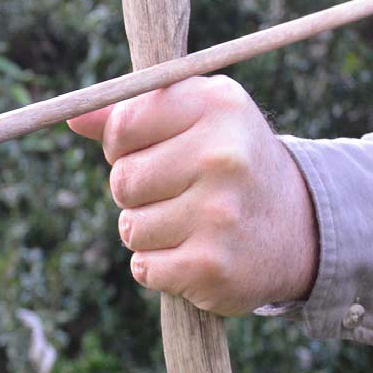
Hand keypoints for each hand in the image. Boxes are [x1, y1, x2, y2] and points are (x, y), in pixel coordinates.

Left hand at [67, 76, 318, 316]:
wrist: (300, 228)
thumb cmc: (229, 163)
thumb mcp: (196, 120)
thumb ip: (133, 114)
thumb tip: (73, 115)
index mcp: (216, 105)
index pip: (122, 126)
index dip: (124, 145)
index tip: (153, 152)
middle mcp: (223, 155)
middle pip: (122, 180)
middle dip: (137, 193)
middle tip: (178, 192)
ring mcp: (219, 214)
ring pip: (130, 228)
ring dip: (148, 233)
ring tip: (191, 223)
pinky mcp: (212, 266)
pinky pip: (144, 268)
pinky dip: (159, 267)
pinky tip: (194, 254)